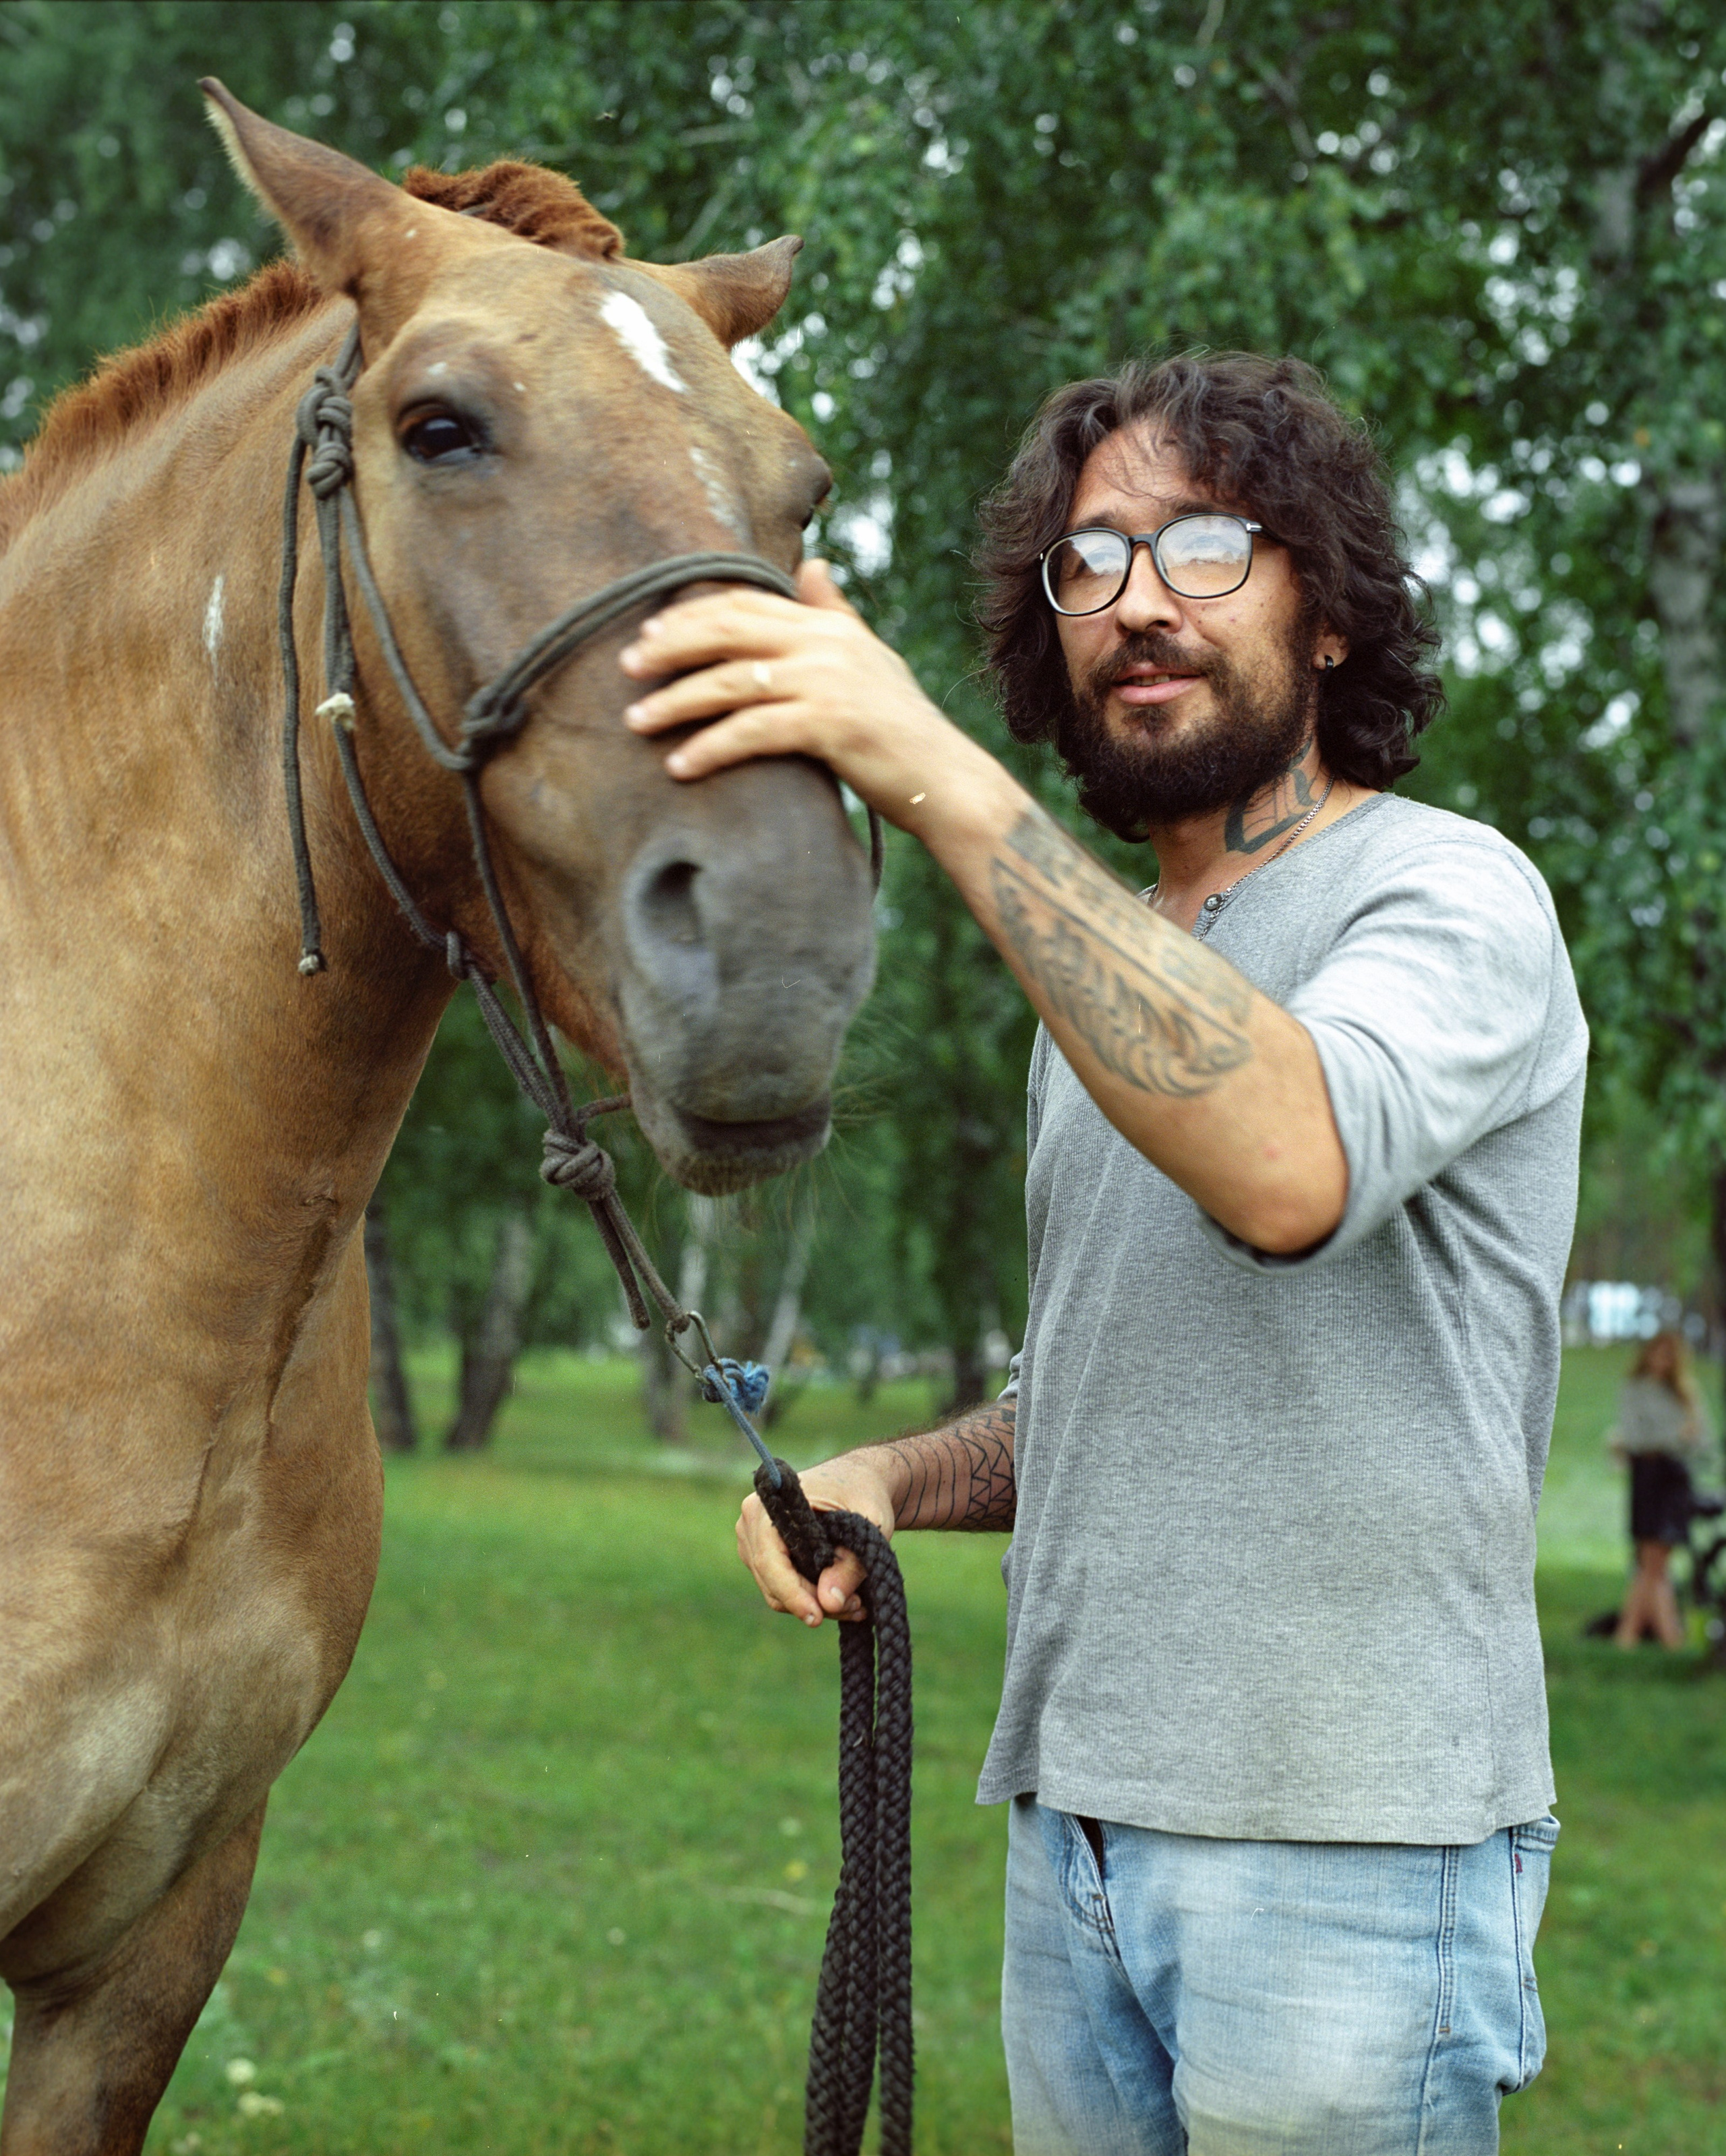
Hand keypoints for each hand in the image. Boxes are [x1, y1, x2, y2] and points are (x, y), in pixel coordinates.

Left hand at [620, 559, 1007, 834]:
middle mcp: (826, 644)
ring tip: (635, 722)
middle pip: (728, 631)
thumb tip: (811, 565)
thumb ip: (833, 614)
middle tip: (627, 668)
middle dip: (669, 647)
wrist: (945, 781)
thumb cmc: (901, 729)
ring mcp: (827, 682)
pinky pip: (751, 732)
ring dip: (675, 702)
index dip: (692, 613)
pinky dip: (710, 748)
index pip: (745, 602)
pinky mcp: (828, 726)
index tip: (648, 630)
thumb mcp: (869, 659)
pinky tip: (680, 765)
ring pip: (730, 682)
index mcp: (829, 626)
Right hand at [735, 1452, 898, 1625]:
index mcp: (770, 1505)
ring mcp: (753, 1541)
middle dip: (813, 1603)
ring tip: (856, 1603)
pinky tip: (844, 1596)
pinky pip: (781, 1589)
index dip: (792, 1593)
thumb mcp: (869, 1524)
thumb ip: (850, 1565)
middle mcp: (752, 1523)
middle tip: (857, 1608)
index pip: (770, 1560)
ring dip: (816, 1604)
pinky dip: (810, 1598)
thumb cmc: (862, 1492)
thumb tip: (828, 1603)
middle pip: (773, 1582)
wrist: (857, 1479)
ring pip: (777, 1593)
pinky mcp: (763, 1556)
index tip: (817, 1617)